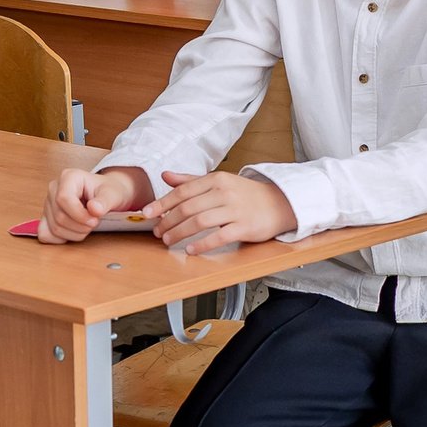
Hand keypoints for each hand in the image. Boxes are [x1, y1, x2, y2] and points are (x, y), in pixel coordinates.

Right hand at [39, 167, 150, 242]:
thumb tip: (94, 209)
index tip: (94, 220)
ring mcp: (47, 203)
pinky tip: (74, 231)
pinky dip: (61, 238)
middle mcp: (54, 188)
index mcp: (68, 177)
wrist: (105, 196)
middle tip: (94, 222)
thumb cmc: (108, 192)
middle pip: (59, 216)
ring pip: (54, 228)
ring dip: (74, 234)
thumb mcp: (112, 194)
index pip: (63, 198)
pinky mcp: (46, 217)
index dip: (79, 215)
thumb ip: (105, 201)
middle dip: (80, 226)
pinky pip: (46, 234)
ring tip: (86, 225)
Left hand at [149, 169, 296, 256]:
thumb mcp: (219, 181)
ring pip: (199, 221)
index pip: (182, 191)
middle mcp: (224, 192)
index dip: (162, 203)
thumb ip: (191, 179)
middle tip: (157, 231)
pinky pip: (219, 236)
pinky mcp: (244, 227)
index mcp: (216, 179)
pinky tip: (191, 250)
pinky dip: (202, 244)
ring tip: (169, 240)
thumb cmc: (246, 194)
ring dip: (180, 233)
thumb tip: (165, 175)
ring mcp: (235, 210)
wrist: (279, 203)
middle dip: (167, 221)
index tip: (146, 213)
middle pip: (188, 207)